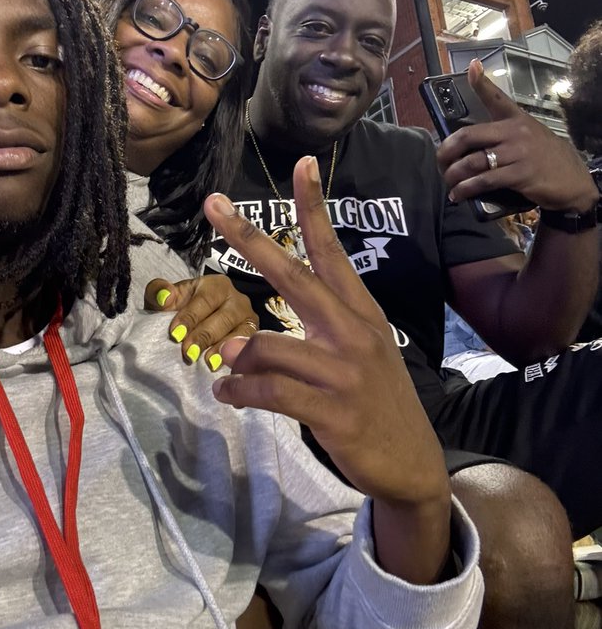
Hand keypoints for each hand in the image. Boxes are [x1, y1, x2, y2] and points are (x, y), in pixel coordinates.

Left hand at [144, 273, 258, 370]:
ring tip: (208, 363)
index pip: (205, 299)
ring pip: (241, 333)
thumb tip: (164, 297)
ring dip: (223, 349)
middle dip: (205, 336)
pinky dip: (237, 360)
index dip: (190, 317)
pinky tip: (224, 371)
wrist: (195, 323)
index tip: (175, 334)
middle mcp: (237, 300)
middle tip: (188, 353)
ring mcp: (248, 319)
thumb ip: (159, 292)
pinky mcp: (253, 339)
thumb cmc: (180, 310)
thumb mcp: (167, 299)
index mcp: (215, 285)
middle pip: (225, 317)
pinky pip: (249, 349)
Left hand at [203, 158, 450, 582]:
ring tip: (224, 368)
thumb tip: (245, 342)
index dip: (313, 207)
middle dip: (249, 238)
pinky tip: (228, 394)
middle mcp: (353, 332)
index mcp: (360, 313)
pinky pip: (270, 391)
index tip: (303, 162)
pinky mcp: (333, 410)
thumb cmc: (374, 404)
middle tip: (213, 204)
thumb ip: (307, 339)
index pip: (331, 250)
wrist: (414, 466)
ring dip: (236, 357)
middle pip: (293, 274)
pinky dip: (240, 391)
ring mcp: (344, 371)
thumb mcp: (355, 358)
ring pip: (269, 346)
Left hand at [437, 59, 596, 211]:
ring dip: (453, 174)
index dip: (481, 82)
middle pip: (468, 136)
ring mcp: (518, 153)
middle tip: (440, 162)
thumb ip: (500, 133)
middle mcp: (514, 132)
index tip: (472, 66)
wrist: (571, 178)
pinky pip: (485, 180)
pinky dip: (466, 189)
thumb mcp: (526, 135)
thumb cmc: (542, 156)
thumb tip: (469, 140)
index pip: (496, 97)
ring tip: (448, 182)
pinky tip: (458, 194)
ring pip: (473, 162)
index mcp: (514, 119)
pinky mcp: (521, 174)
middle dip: (446, 152)